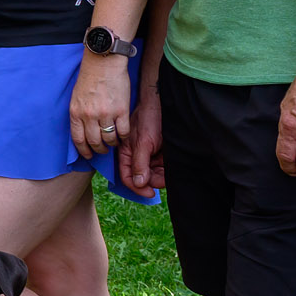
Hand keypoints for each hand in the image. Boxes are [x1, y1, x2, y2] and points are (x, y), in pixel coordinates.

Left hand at [68, 54, 133, 160]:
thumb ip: (79, 114)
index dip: (84, 151)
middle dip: (99, 150)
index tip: (88, 155)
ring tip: (113, 142)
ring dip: (112, 144)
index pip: (78, 139)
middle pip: (94, 142)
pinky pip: (123, 132)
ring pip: (109, 139)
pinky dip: (123, 137)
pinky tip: (123, 135)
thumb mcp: (76, 97)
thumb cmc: (90, 78)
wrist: (104, 63)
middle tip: (103, 150)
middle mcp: (89, 115)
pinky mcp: (121, 110)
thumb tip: (83, 131)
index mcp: (76, 112)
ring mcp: (106, 113)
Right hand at [119, 79, 165, 195]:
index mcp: (125, 152)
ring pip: (153, 173)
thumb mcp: (144, 142)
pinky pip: (161, 166)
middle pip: (142, 177)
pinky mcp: (158, 151)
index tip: (151, 193)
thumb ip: (139, 163)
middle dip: (154, 179)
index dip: (138, 187)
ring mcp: (147, 153)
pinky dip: (166, 167)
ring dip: (162, 173)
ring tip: (169, 165)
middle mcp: (135, 155)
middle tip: (166, 177)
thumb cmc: (149, 118)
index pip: (128, 177)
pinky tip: (170, 161)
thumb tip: (138, 183)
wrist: (161, 102)